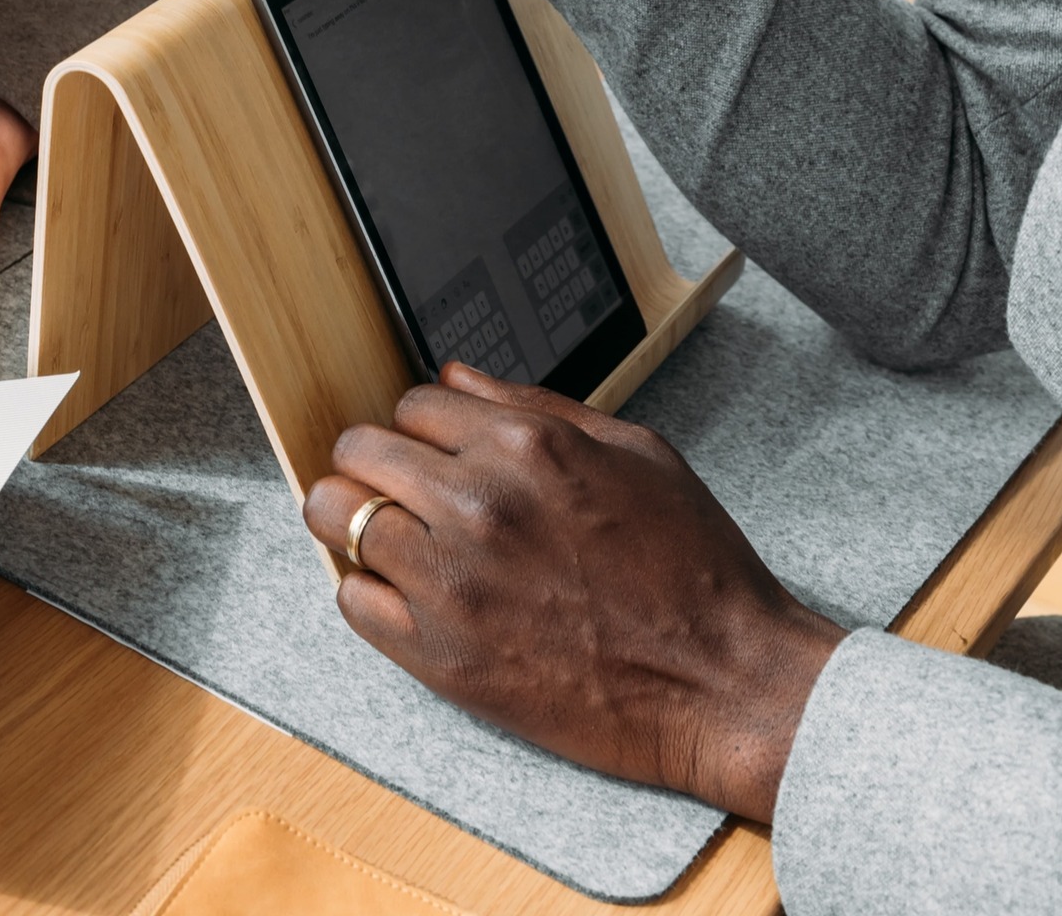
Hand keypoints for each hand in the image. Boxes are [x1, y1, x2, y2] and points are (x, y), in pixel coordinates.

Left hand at [302, 363, 844, 821]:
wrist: (725, 683)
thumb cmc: (692, 569)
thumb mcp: (635, 453)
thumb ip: (533, 407)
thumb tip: (455, 377)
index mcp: (528, 448)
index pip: (412, 404)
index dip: (423, 427)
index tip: (436, 452)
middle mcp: (479, 506)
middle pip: (357, 452)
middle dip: (375, 463)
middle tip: (403, 490)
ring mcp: (452, 583)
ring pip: (335, 517)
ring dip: (358, 521)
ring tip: (398, 538)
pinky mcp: (440, 654)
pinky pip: (350, 599)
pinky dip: (369, 590)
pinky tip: (409, 594)